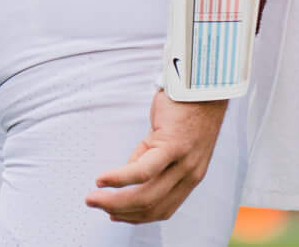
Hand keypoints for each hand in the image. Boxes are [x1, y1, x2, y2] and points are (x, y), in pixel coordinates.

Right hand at [85, 91, 227, 223]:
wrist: (204, 82)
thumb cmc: (186, 107)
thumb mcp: (170, 142)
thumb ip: (152, 160)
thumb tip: (127, 174)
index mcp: (190, 176)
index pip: (162, 209)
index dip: (136, 216)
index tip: (114, 215)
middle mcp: (190, 174)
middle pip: (151, 206)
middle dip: (119, 211)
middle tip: (95, 205)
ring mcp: (183, 162)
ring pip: (146, 195)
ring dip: (115, 200)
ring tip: (94, 198)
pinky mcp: (173, 146)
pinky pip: (143, 171)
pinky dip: (120, 179)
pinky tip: (103, 180)